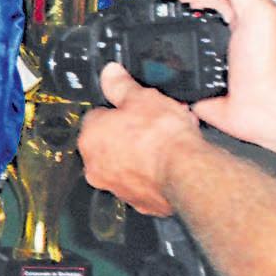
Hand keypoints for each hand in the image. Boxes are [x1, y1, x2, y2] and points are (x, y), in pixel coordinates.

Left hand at [78, 63, 202, 215]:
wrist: (185, 172)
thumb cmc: (161, 138)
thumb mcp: (141, 98)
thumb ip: (121, 85)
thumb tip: (110, 74)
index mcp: (90, 138)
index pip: (96, 117)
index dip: (119, 110)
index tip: (133, 108)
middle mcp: (96, 166)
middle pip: (112, 141)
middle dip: (132, 131)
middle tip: (154, 123)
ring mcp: (115, 186)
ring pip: (127, 162)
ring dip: (143, 151)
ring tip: (168, 140)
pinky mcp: (138, 201)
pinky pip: (143, 181)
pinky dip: (154, 172)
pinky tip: (170, 162)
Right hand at [164, 0, 275, 160]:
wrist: (263, 106)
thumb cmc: (269, 64)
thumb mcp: (257, 14)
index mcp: (232, 17)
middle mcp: (216, 37)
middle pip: (181, 18)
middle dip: (163, 15)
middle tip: (150, 16)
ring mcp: (202, 60)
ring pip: (172, 45)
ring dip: (158, 42)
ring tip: (146, 36)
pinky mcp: (191, 82)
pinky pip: (168, 73)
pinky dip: (158, 69)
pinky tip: (153, 64)